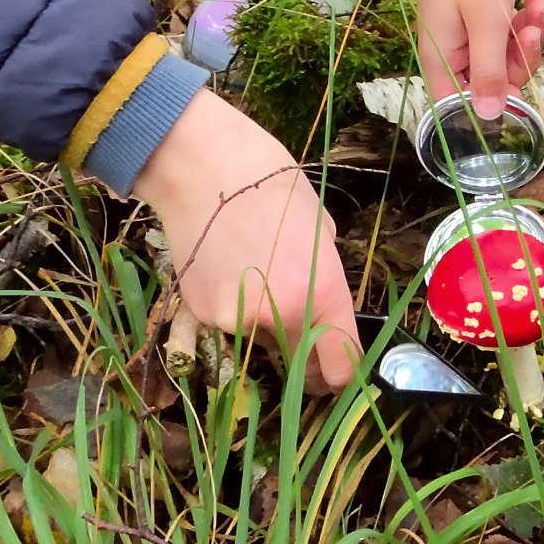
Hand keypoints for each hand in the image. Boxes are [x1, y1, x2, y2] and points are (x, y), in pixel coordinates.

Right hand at [133, 89, 359, 393]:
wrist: (202, 167)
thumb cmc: (270, 186)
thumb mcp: (321, 230)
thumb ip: (325, 278)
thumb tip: (322, 305)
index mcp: (320, 295)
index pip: (340, 368)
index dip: (342, 376)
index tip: (337, 374)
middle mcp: (279, 317)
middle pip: (299, 362)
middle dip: (304, 354)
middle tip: (297, 322)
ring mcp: (236, 319)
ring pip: (260, 337)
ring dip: (262, 318)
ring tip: (250, 265)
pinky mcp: (202, 314)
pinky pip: (228, 320)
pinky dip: (230, 303)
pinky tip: (225, 263)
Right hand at [415, 0, 543, 113]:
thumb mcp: (486, 19)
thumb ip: (490, 70)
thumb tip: (490, 119)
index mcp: (441, 57)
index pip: (459, 105)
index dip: (490, 106)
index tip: (520, 89)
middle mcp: (451, 49)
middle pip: (493, 79)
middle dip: (522, 56)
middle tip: (534, 28)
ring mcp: (467, 29)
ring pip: (508, 51)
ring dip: (530, 29)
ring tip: (539, 0)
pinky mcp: (482, 11)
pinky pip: (510, 27)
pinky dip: (527, 12)